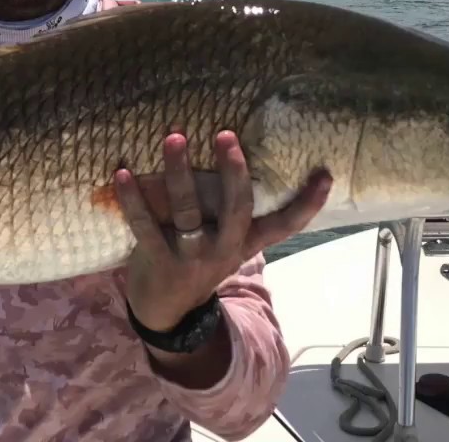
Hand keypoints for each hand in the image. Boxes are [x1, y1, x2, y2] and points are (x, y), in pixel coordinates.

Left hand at [116, 130, 331, 332]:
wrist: (166, 312)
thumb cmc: (196, 261)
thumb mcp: (225, 244)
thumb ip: (231, 213)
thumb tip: (238, 160)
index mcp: (243, 242)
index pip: (284, 225)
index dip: (306, 203)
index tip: (325, 175)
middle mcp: (223, 248)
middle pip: (236, 209)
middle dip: (233, 171)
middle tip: (226, 135)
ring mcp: (191, 256)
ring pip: (187, 211)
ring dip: (179, 172)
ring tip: (174, 137)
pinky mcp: (159, 261)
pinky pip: (145, 225)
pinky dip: (132, 199)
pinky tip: (123, 173)